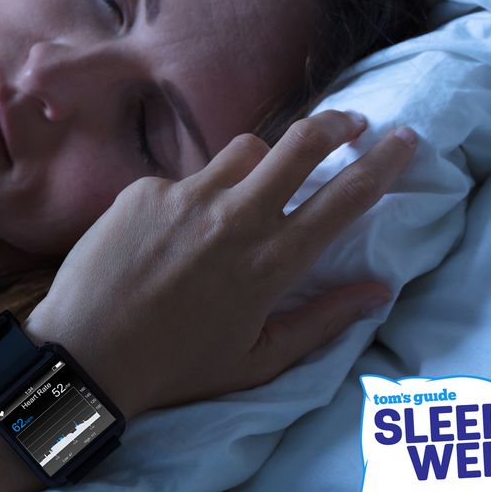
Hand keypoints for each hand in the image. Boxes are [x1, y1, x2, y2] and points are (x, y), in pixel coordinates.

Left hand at [26, 110, 416, 415]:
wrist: (84, 354)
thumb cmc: (177, 367)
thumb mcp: (259, 360)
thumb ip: (323, 322)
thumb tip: (378, 290)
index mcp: (273, 262)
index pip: (346, 197)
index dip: (384, 162)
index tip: (405, 138)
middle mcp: (236, 217)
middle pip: (302, 142)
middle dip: (336, 124)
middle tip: (350, 124)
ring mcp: (186, 196)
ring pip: (244, 150)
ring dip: (262, 161)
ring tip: (255, 189)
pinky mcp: (143, 189)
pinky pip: (185, 177)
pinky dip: (195, 195)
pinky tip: (173, 233)